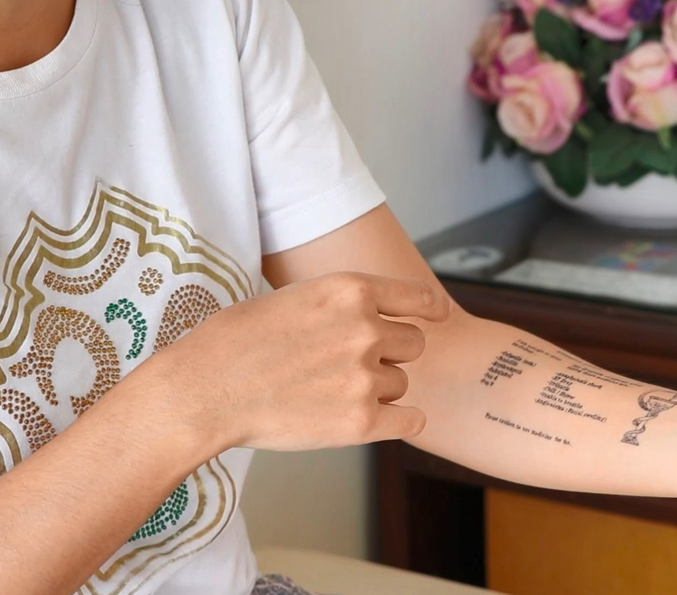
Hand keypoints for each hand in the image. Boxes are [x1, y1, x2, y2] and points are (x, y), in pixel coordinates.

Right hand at [138, 272, 450, 452]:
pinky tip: (377, 419)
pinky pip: (410, 421)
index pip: (417, 297)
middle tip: (350, 365)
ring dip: (379, 389)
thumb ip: (342, 303)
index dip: (429, 309)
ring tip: (329, 391)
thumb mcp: (294, 297)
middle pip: (413, 344)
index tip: (436, 316)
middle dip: (390, 354)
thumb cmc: (236, 341)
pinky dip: (400, 422)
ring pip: (401, 384)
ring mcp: (365, 377)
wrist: (203, 390)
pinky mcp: (361, 422)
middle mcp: (366, 330)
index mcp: (350, 290)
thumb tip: (376, 314)